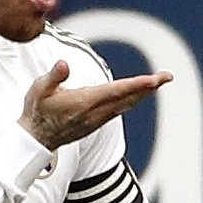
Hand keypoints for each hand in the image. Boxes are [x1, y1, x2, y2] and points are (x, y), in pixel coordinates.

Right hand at [19, 58, 171, 148]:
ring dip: (143, 92)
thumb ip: (53, 77)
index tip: (153, 79)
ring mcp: (97, 119)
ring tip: (159, 81)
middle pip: (127, 98)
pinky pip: (120, 109)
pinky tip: (140, 94)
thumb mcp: (39, 90)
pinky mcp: (96, 122)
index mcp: (84, 102)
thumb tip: (64, 63)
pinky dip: (133, 99)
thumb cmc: (36, 110)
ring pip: (126, 104)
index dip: (136, 85)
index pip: (116, 91)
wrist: (35, 139)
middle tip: (167, 76)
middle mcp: (95, 112)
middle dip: (148, 87)